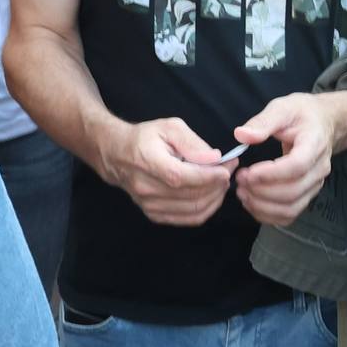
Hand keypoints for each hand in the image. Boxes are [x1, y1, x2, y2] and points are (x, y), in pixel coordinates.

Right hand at [99, 116, 233, 225]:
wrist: (117, 155)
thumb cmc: (145, 138)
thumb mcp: (169, 127)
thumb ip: (192, 143)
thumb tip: (214, 159)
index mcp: (148, 162)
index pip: (182, 177)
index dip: (209, 175)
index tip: (227, 166)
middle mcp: (146, 188)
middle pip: (191, 195)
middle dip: (218, 184)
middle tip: (229, 170)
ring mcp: (149, 205)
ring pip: (193, 210)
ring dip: (215, 197)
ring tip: (222, 182)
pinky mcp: (154, 214)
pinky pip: (188, 219)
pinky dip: (206, 209)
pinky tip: (212, 195)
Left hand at [229, 89, 346, 226]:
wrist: (323, 123)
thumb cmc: (302, 114)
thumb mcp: (283, 107)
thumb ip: (263, 121)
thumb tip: (241, 135)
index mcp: (315, 144)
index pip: (297, 166)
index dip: (270, 174)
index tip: (248, 172)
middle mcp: (319, 169)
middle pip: (293, 192)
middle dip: (261, 191)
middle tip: (239, 179)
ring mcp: (315, 185)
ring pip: (290, 208)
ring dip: (262, 205)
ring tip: (242, 192)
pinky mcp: (307, 195)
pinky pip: (289, 214)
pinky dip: (267, 214)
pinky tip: (251, 202)